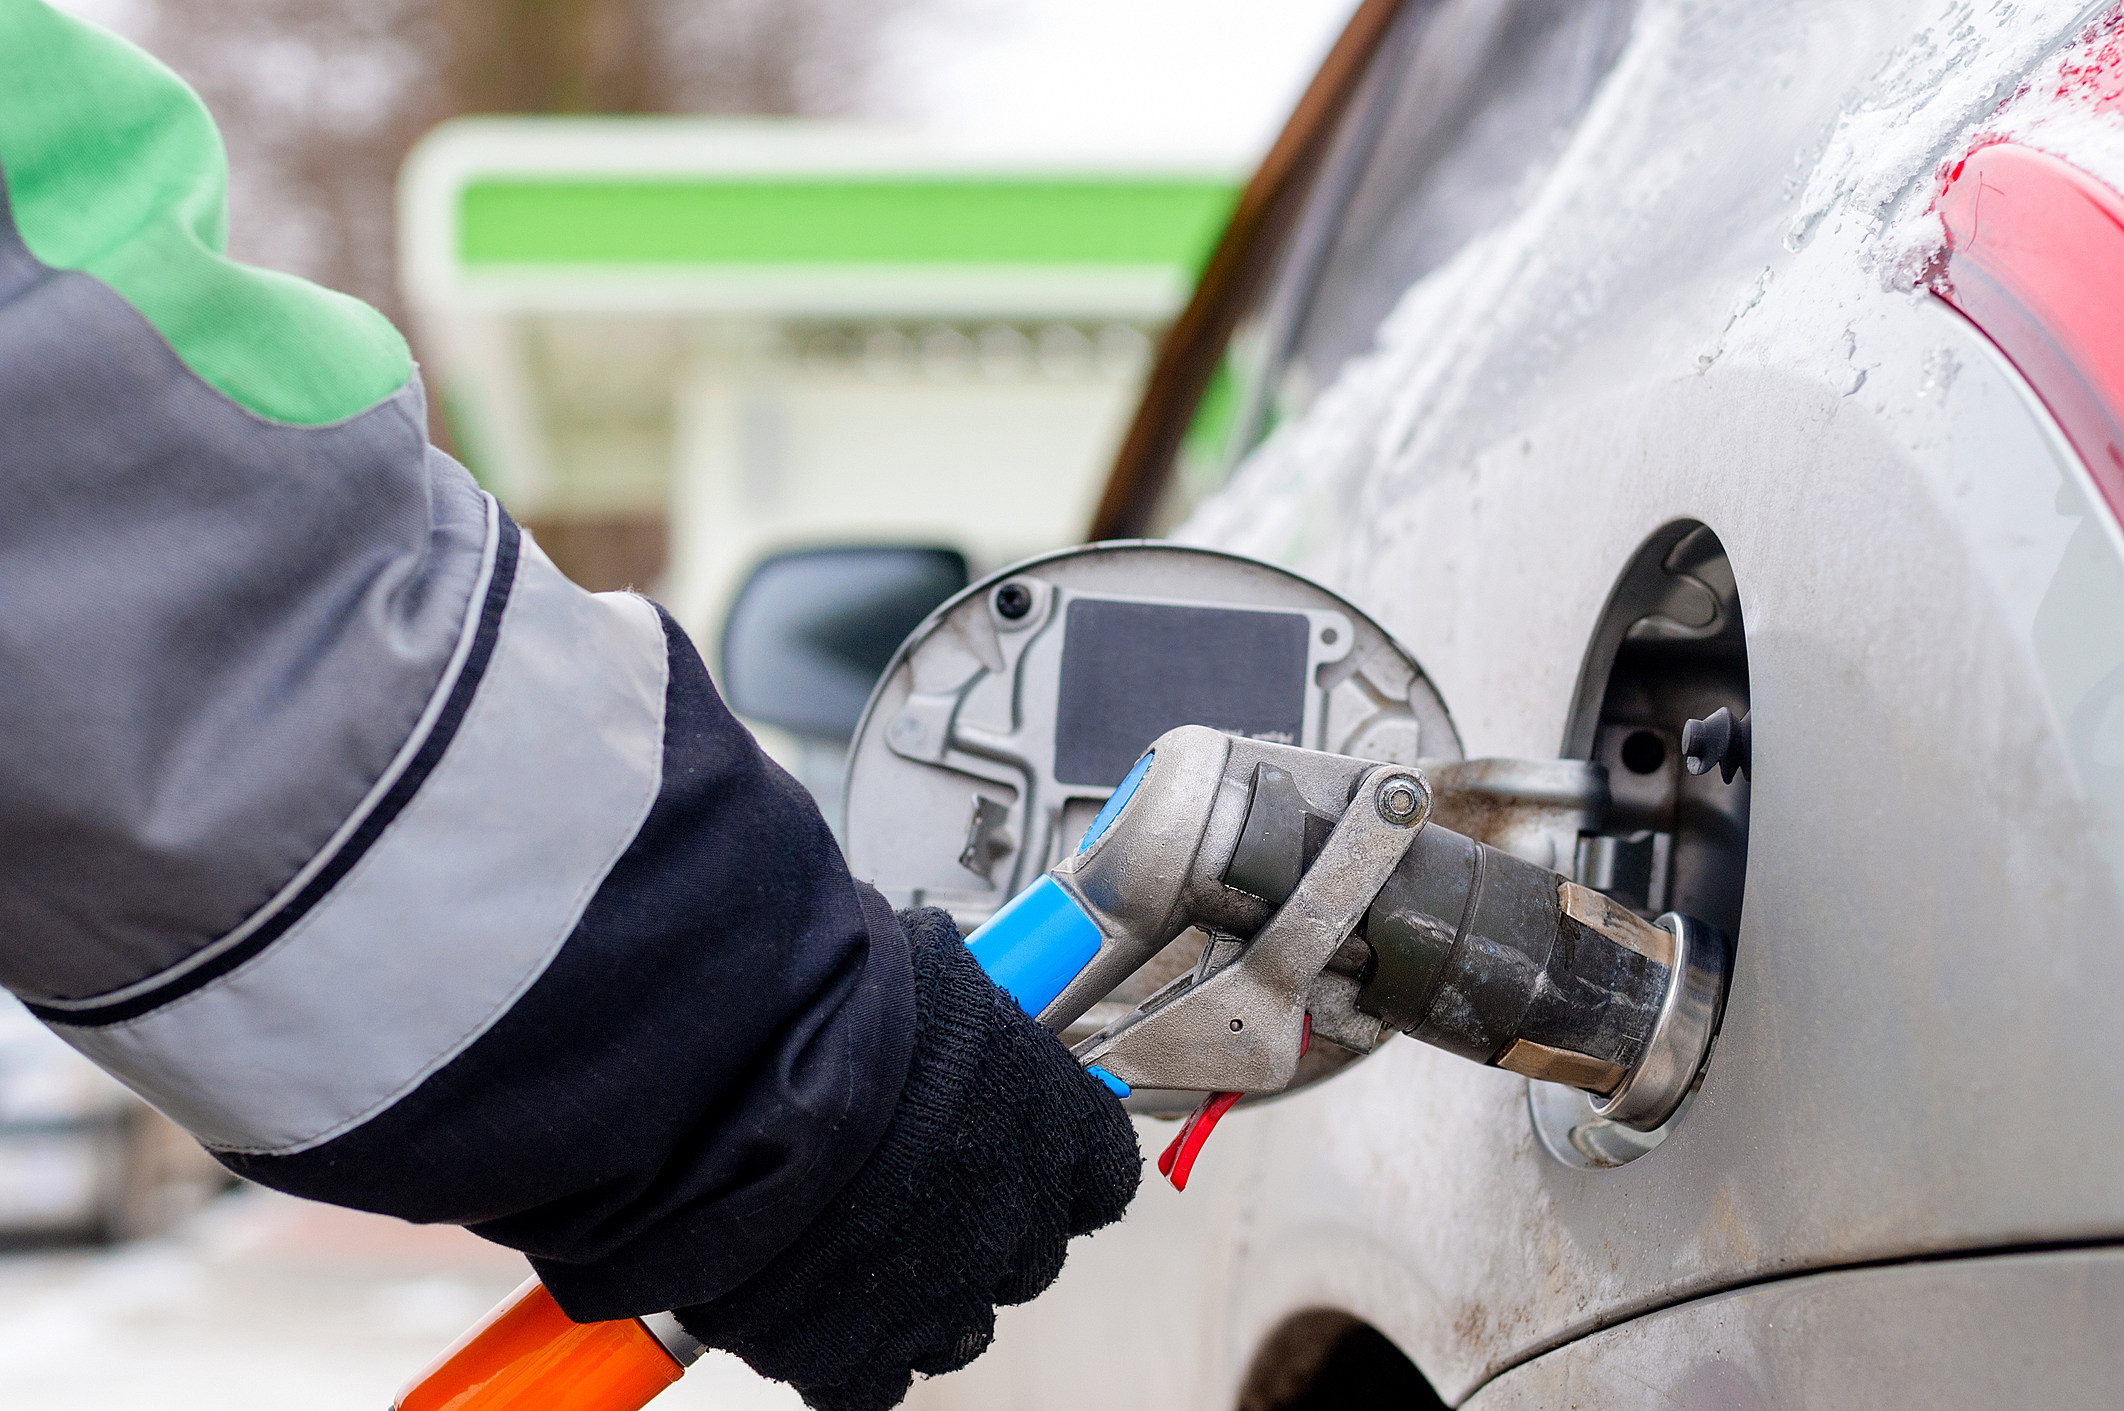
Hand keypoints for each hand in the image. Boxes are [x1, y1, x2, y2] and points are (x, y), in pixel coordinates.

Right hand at [678, 908, 1141, 1410]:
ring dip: (913, 1292)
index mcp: (1056, 1127)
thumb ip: (962, 1023)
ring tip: (845, 1239)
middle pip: (1024, 1252)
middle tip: (906, 1185)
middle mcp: (1017, 1222)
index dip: (1052, 1162)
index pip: (1099, 1173)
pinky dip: (840, 1349)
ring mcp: (940, 1297)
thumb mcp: (932, 975)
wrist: (738, 1070)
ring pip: (954, 1324)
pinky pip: (865, 1378)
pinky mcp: (850, 1353)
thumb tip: (945, 1012)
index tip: (1013, 1142)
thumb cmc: (831, 999)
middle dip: (975, 1225)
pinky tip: (804, 1297)